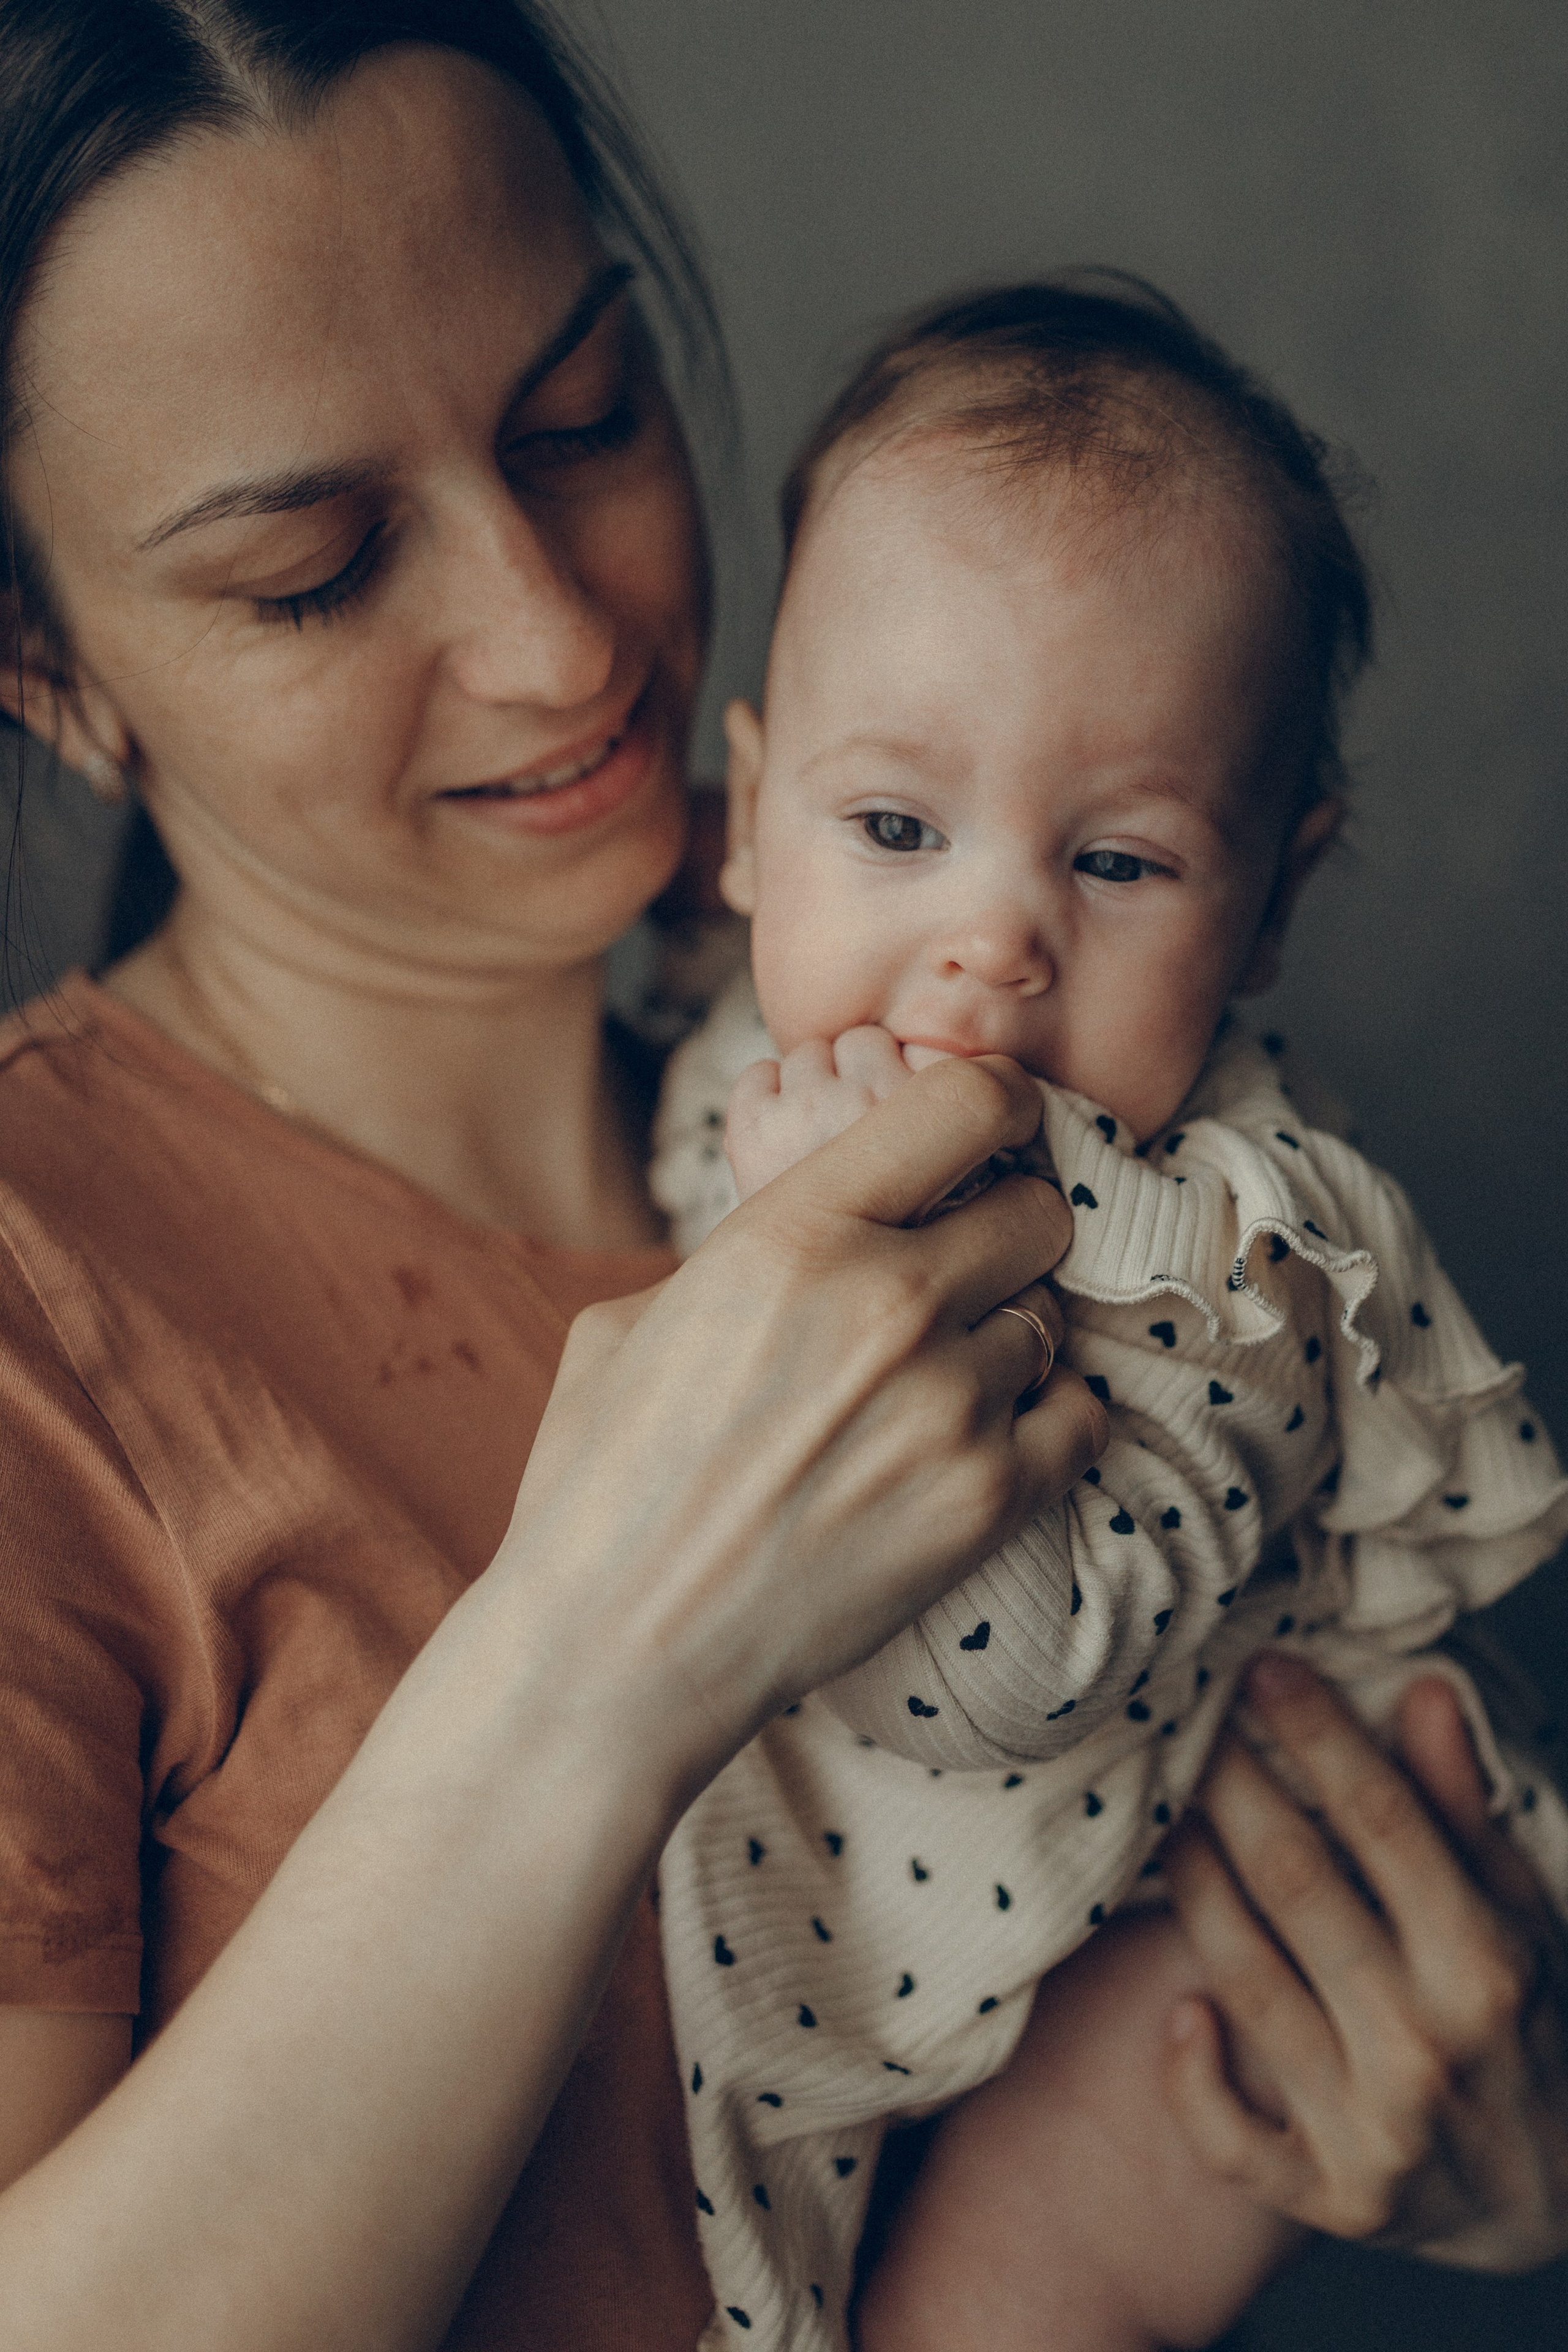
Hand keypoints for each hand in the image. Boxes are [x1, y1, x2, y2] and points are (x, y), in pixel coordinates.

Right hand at [507, 1054, 1103, 1789]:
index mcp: (792, 1233)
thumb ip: (751, 1247)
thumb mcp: (641, 1313)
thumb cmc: (603, 1476)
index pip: (967, 1101)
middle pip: (1036, 1212)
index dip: (998, 1103)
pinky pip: (1079, 1416)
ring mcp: (949, 1405)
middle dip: (1002, 1233)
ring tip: (927, 1387)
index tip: (996, 1126)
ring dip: (1004, 1339)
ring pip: (1049, 1320)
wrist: (620, 1645)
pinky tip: (974, 1439)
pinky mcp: (989, 1502)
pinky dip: (1042, 1421)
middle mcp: (888, 1302)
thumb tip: (824, 1218)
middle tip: (957, 1274)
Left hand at [1162, 1654, 1567, 2269]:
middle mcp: (1427, 2045)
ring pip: (1245, 1980)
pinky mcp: (1331, 2201)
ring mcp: (1374, 2131)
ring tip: (1166, 1815)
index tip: (1263, 1667)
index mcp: (1485, 1964)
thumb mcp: (1518, 1915)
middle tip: (1188, 1718)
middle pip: (1297, 1883)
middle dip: (1234, 1785)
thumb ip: (1460, 1811)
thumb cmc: (1522, 2026)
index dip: (1317, 1734)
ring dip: (1193, 1885)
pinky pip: (1231, 2140)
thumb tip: (1424, 1691)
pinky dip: (1192, 2076)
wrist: (1555, 2201)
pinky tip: (1179, 2008)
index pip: (1384, 1821)